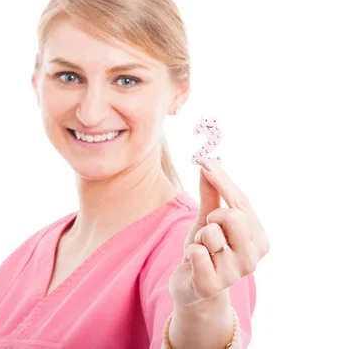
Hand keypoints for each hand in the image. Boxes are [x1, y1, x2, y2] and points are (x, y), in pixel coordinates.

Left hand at [169, 160, 269, 306]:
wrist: (190, 287)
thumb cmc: (204, 250)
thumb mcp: (207, 218)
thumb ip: (211, 192)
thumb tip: (210, 162)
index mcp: (259, 240)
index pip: (242, 203)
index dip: (223, 181)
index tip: (206, 162)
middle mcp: (253, 258)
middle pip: (233, 216)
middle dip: (213, 217)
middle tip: (209, 230)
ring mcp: (234, 274)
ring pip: (211, 233)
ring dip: (200, 237)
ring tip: (202, 250)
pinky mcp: (212, 286)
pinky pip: (196, 252)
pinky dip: (190, 252)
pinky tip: (195, 264)